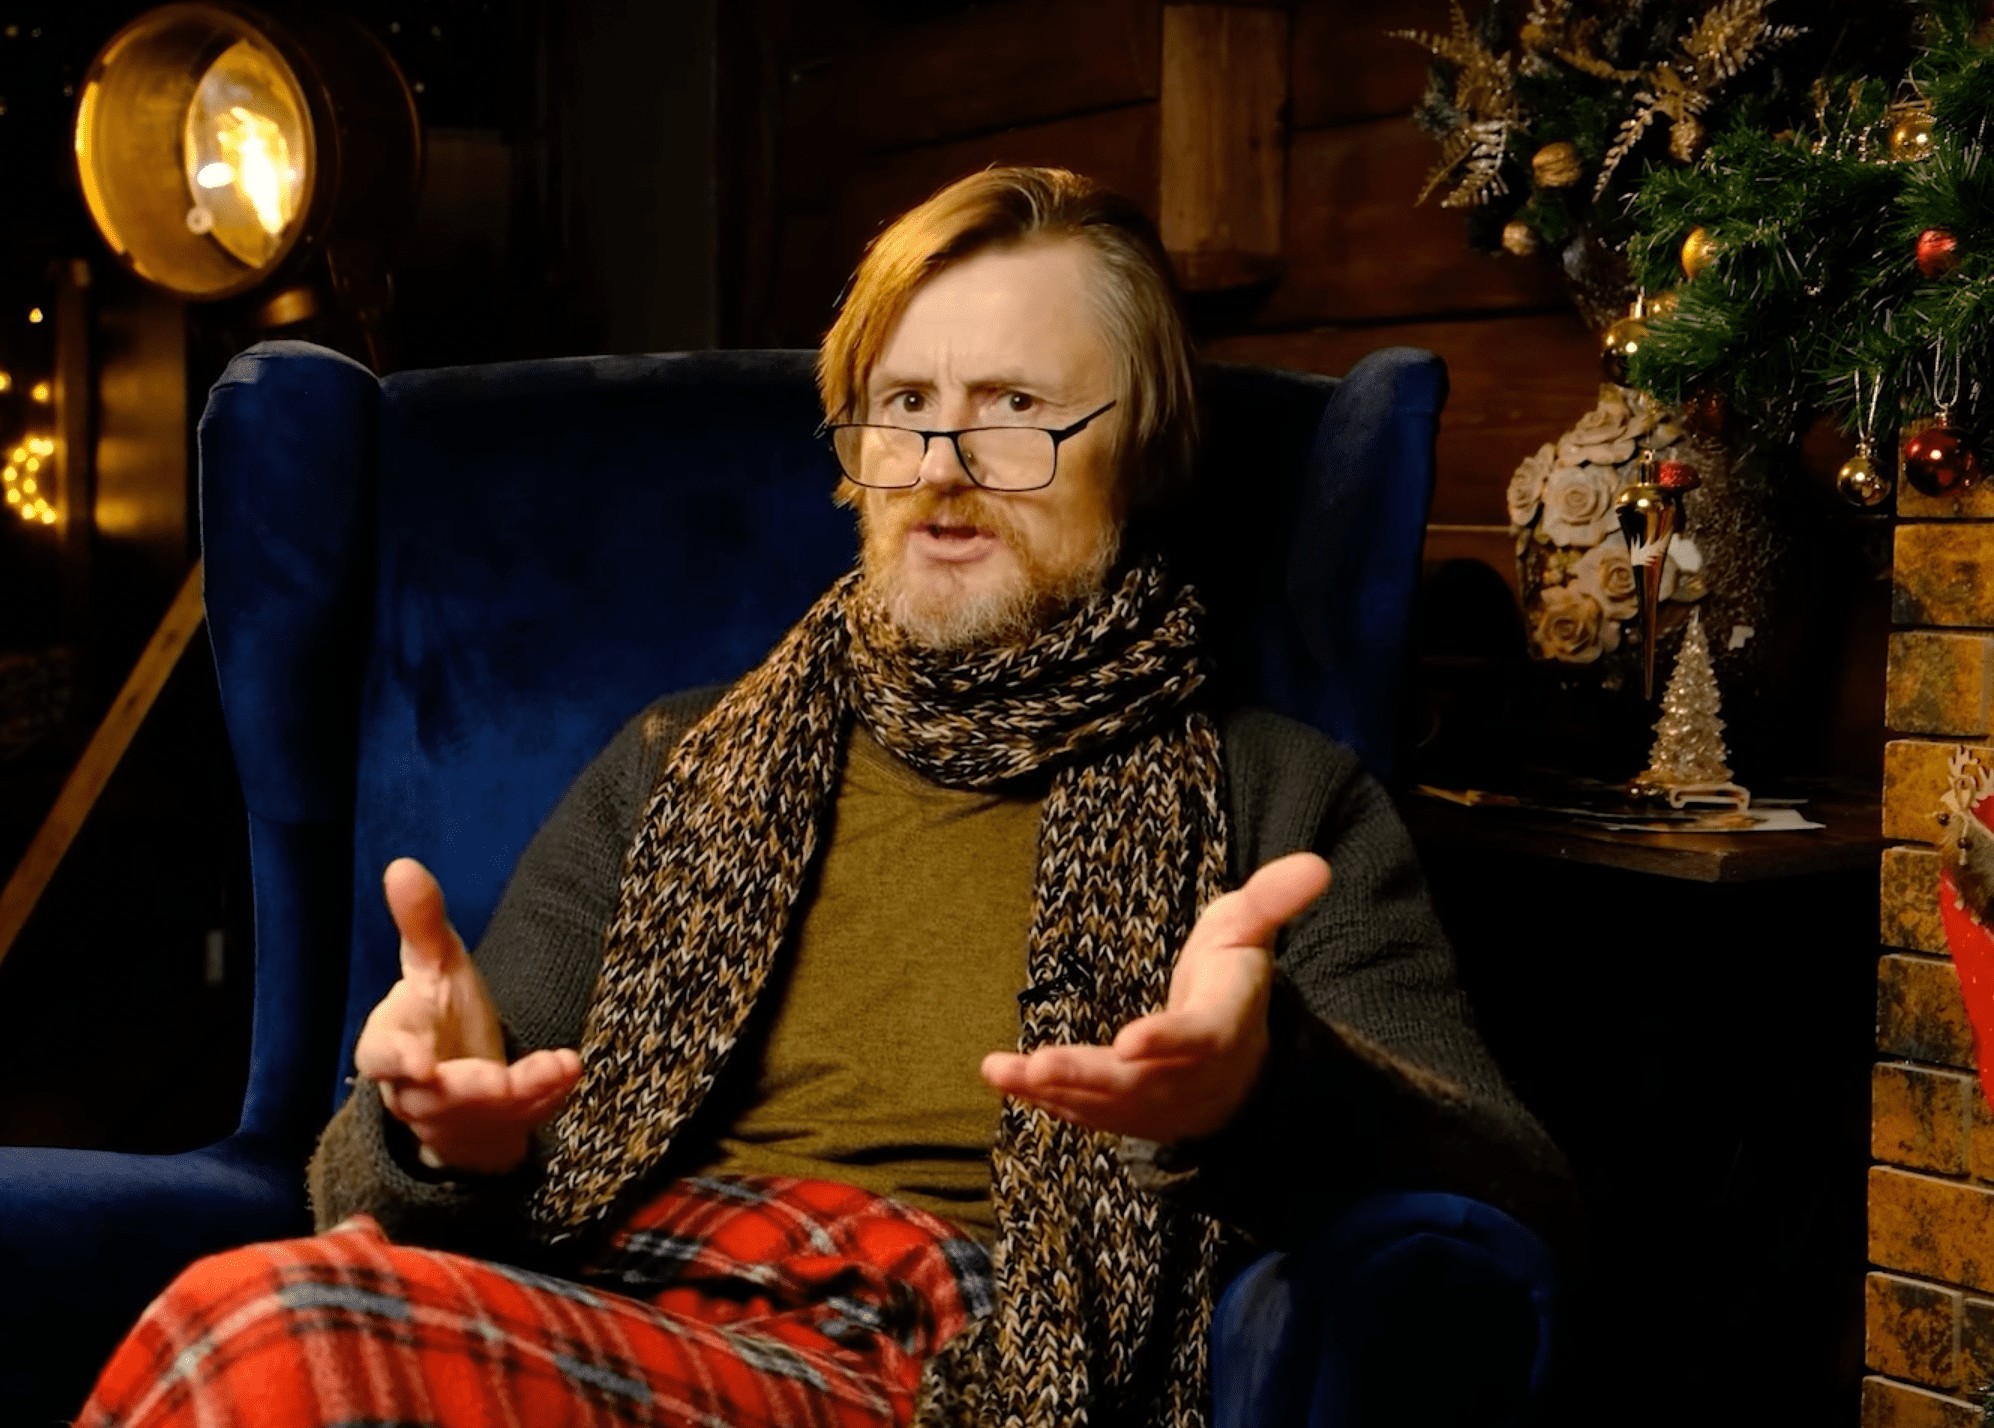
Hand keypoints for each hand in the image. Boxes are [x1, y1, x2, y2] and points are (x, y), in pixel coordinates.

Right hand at [352, 857, 580, 1174]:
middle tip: (500, 1082)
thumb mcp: (433, 963)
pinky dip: (546, 1098)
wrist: (460, 1071)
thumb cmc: (437, 1011)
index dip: (396, 1062)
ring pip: (480, 1114)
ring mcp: (454, 1116)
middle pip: (432, 1098)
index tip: (419, 1064)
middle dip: (470, 1090)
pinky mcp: (492, 1128)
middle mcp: (415, 1090)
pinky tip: (571, 1069)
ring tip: (562, 1065)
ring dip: (523, 1092)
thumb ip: (420, 923)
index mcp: (390, 1044)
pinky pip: (517, 1121)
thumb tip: (402, 865)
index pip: (381, 1056)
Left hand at [980, 852, 1329, 1142]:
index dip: (1166, 1042)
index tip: (1127, 1040)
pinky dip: (1042, 1098)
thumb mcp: (1251, 932)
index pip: (1200, 1040)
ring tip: (1006, 1071)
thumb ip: (1273, 901)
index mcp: (1225, 1026)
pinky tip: (1000, 1075)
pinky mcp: (1128, 1116)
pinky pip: (1085, 1112)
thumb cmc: (1233, 981)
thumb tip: (1318, 864)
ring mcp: (1159, 1104)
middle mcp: (1192, 1076)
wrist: (1239, 1060)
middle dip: (1089, 1077)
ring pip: (1107, 1105)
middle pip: (1142, 1084)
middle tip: (1042, 1065)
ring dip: (1055, 1090)